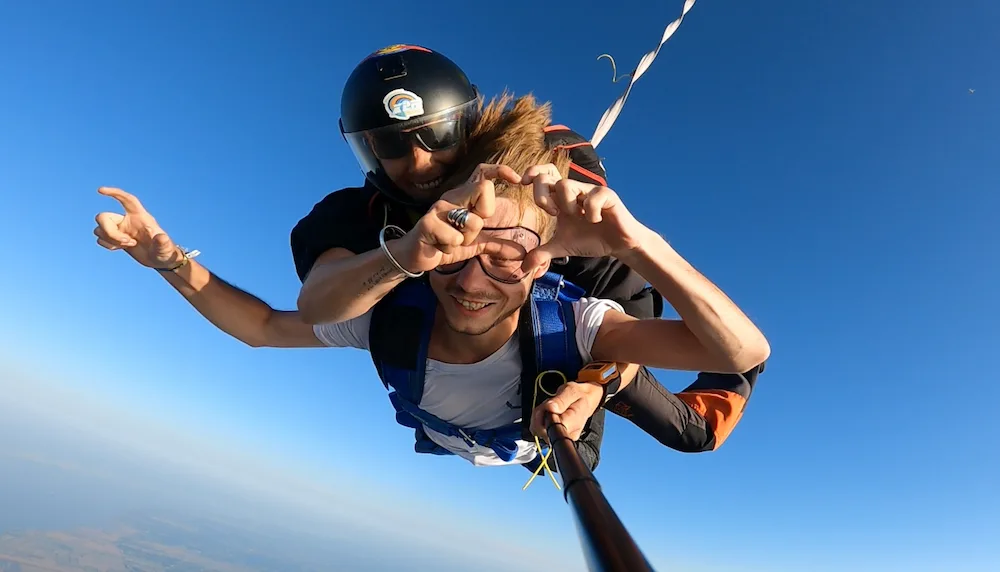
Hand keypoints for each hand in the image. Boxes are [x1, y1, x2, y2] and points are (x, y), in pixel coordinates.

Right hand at [93, 187, 182, 268]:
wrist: (160, 260)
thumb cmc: (165, 251)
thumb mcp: (165, 247)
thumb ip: (163, 242)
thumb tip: (161, 237)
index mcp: (140, 216)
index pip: (127, 200)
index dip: (114, 193)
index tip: (100, 190)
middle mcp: (127, 220)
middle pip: (103, 217)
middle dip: (110, 232)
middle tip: (128, 242)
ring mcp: (120, 229)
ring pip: (99, 229)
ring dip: (110, 240)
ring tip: (129, 245)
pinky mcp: (115, 238)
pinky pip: (100, 239)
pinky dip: (108, 245)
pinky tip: (121, 248)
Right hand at [390, 165, 520, 273]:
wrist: (414, 256)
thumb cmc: (444, 244)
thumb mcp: (475, 246)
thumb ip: (497, 245)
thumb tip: (522, 253)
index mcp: (462, 197)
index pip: (482, 172)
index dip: (500, 170)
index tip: (517, 179)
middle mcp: (451, 197)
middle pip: (484, 188)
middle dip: (484, 214)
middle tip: (471, 229)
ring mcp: (438, 209)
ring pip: (472, 220)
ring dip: (466, 239)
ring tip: (451, 241)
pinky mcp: (428, 224)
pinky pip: (455, 237)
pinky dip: (452, 247)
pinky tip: (440, 246)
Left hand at [519, 164, 646, 272]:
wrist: (618, 245)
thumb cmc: (591, 239)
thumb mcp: (562, 247)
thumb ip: (542, 254)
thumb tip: (523, 268)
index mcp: (560, 198)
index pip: (543, 175)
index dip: (532, 173)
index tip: (522, 183)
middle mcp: (573, 190)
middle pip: (549, 176)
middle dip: (542, 194)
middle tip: (551, 213)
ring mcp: (589, 191)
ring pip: (567, 184)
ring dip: (566, 204)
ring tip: (577, 218)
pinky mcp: (607, 195)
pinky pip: (593, 197)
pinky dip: (591, 212)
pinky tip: (596, 221)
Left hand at [530, 382, 603, 441]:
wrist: (585, 400)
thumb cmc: (579, 395)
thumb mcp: (571, 391)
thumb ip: (561, 400)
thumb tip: (551, 408)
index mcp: (573, 423)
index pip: (552, 428)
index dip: (544, 417)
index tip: (549, 407)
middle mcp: (567, 433)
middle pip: (541, 429)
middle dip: (540, 413)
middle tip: (550, 403)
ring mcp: (560, 435)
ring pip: (537, 428)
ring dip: (539, 415)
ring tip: (551, 406)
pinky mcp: (553, 435)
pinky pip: (537, 428)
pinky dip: (538, 418)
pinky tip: (548, 412)